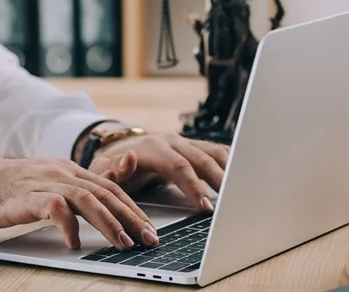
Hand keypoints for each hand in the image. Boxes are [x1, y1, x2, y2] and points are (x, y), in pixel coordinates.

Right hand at [0, 157, 159, 250]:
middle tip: (149, 239)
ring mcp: (43, 182)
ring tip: (122, 244)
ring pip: (87, 198)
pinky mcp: (25, 197)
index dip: (132, 208)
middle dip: (131, 217)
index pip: (108, 188)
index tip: (148, 228)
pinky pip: (55, 208)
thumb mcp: (42, 186)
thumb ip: (67, 194)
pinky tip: (75, 243)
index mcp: (65, 170)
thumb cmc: (1, 188)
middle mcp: (59, 172)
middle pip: (105, 193)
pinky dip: (69, 226)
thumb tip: (94, 212)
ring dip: (110, 223)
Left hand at [87, 134, 229, 211]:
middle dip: (219, 181)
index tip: (206, 206)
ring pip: (214, 154)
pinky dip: (232, 163)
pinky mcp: (195, 148)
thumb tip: (128, 159)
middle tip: (233, 204)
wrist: (119, 151)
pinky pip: (217, 152)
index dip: (193, 186)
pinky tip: (245, 177)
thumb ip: (112, 170)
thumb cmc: (113, 166)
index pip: (178, 166)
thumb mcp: (104, 170)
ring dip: (230, 171)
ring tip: (243, 192)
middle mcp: (172, 141)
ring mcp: (185, 143)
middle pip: (201, 159)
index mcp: (153, 147)